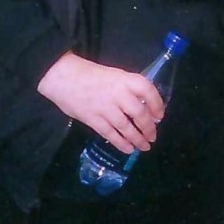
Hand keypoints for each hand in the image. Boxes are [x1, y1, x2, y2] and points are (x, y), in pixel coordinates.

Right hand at [37, 51, 164, 152]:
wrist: (63, 76)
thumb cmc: (91, 75)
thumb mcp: (114, 76)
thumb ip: (128, 89)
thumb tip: (144, 107)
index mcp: (124, 80)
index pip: (147, 90)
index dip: (156, 103)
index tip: (159, 115)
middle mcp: (117, 94)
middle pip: (139, 113)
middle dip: (148, 128)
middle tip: (153, 136)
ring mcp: (104, 108)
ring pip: (126, 127)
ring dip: (137, 139)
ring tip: (144, 146)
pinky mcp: (92, 119)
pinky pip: (110, 134)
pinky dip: (121, 143)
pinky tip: (128, 149)